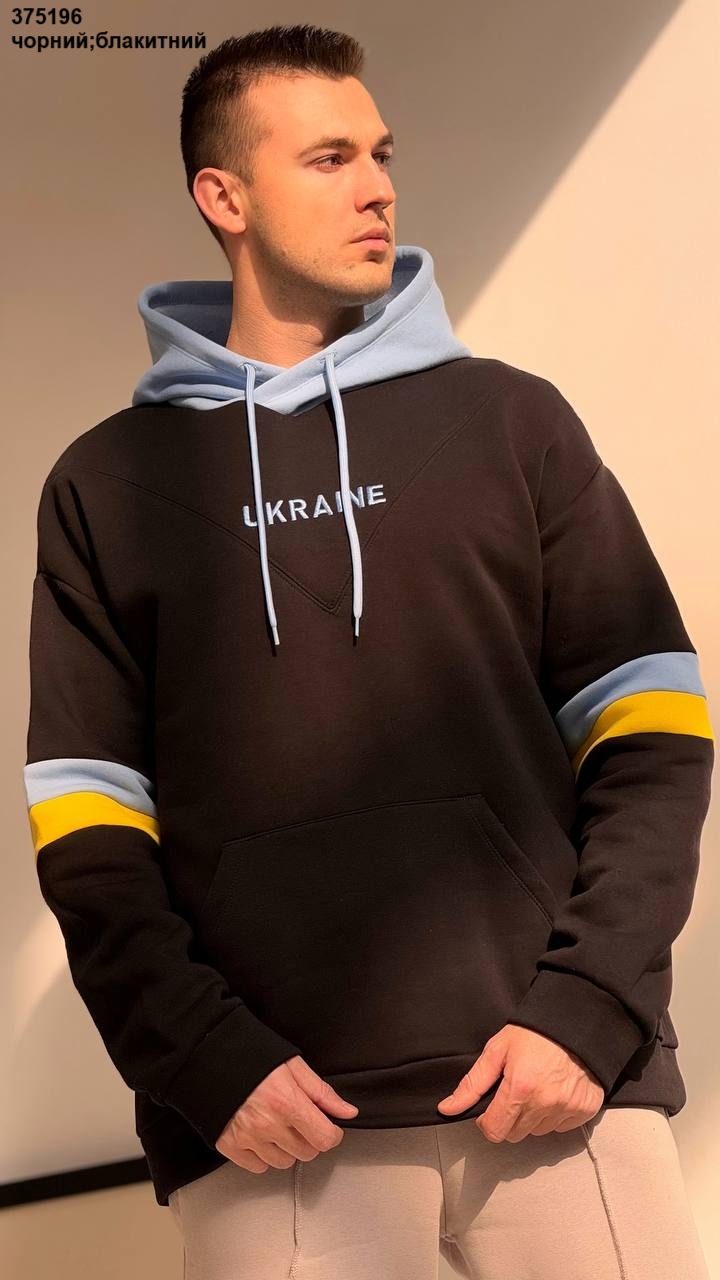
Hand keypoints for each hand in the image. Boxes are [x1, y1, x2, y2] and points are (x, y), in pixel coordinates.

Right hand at [216, 1055, 358, 1172]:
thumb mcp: (293, 1066)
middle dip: (309, 1138)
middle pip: (307, 1153)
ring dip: (287, 1148)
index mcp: (288, 1102)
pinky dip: (263, 1155)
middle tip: (300, 1120)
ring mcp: (247, 1138)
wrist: (210, 1057)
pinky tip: (260, 1134)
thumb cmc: (254, 1057)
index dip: (332, 1134)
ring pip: (284, 1162)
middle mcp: (268, 1125)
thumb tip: (348, 1112)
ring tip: (278, 1125)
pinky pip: (258, 1166)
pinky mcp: (229, 1146)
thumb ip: (322, 1093)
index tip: (328, 1126)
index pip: (324, 1139)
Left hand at [437, 1024, 604, 1141]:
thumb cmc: (534, 1033)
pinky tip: (555, 1091)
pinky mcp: (584, 1110)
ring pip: (537, 1131)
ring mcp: (567, 1108)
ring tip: (538, 1087)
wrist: (574, 1022)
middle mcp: (544, 1103)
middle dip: (509, 1119)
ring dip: (532, 1117)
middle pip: (515, 1134)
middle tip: (515, 1092)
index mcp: (519, 1088)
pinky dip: (555, 1115)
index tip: (491, 1109)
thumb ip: (472, 1084)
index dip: (487, 1122)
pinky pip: (561, 1127)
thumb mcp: (497, 1050)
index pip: (494, 1131)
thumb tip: (448, 1108)